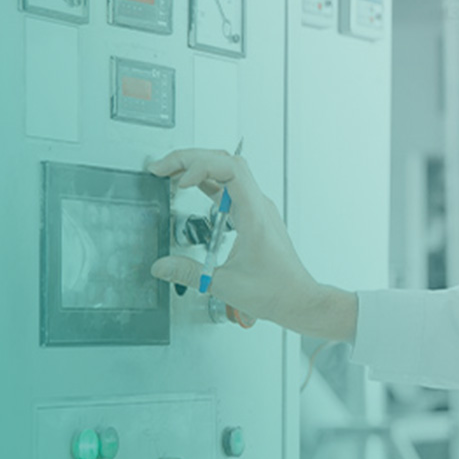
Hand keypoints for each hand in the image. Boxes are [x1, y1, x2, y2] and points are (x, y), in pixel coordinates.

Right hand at [147, 148, 356, 340]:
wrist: (297, 299)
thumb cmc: (276, 291)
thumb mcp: (225, 284)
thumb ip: (190, 273)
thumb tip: (162, 266)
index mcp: (255, 216)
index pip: (232, 170)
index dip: (202, 167)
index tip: (180, 183)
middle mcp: (259, 206)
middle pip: (226, 162)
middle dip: (191, 159)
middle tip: (161, 167)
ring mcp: (257, 208)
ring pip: (229, 170)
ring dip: (199, 166)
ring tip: (170, 172)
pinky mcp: (253, 215)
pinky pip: (230, 186)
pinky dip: (207, 181)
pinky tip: (189, 185)